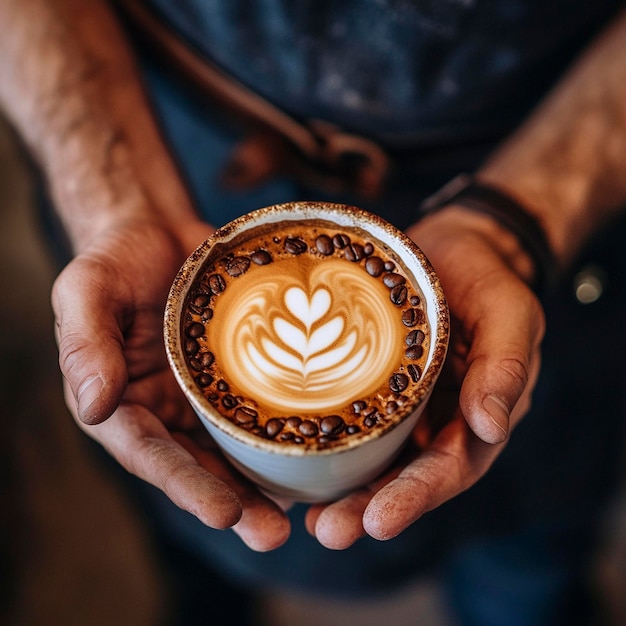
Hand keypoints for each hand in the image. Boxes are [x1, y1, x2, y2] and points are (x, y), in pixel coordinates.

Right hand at [52, 216, 290, 550]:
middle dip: (232, 502)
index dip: (184, 485)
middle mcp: (162, 410)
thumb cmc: (116, 257)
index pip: (150, 454)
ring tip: (299, 517)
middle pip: (196, 466)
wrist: (158, 230)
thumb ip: (85, 345)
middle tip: (272, 533)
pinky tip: (313, 461)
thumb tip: (94, 404)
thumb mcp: (88, 290)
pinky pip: (257, 410)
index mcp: (120, 401)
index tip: (222, 512)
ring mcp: (201, 396)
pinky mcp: (234, 376)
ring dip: (262, 486)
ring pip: (231, 449)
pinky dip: (280, 438)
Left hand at [305, 206, 544, 548]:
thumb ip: (505, 366)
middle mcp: (437, 421)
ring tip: (308, 520)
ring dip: (344, 493)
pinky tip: (295, 467)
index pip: (449, 467)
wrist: (454, 247)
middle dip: (370, 508)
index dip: (416, 497)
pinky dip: (326, 447)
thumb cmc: (486, 279)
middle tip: (329, 532)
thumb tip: (493, 427)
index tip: (379, 521)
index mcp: (475, 415)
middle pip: (404, 476)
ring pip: (373, 459)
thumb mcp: (508, 313)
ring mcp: (402, 406)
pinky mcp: (370, 383)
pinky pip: (349, 420)